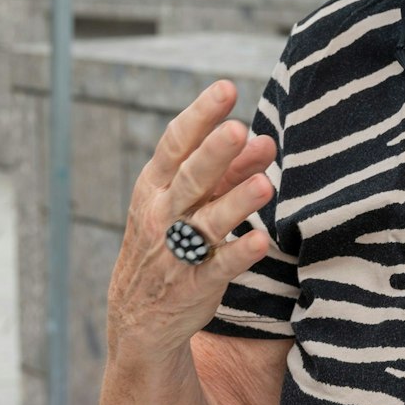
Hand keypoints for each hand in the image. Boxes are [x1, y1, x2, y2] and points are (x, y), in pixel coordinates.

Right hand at [106, 81, 277, 362]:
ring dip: (235, 203)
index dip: (201, 116)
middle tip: (239, 128)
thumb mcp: (184, 201)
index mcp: (154, 186)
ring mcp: (175, 251)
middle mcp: (161, 215)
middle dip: (214, 153)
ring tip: (265, 184)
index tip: (226, 89)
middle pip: (189, 178)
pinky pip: (217, 267)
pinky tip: (261, 242)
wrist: (139, 315)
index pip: (175, 144)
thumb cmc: (167, 240)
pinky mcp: (194, 285)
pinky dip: (238, 254)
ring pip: (206, 222)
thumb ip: (225, 172)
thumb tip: (262, 140)